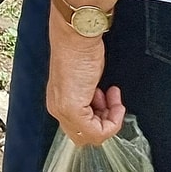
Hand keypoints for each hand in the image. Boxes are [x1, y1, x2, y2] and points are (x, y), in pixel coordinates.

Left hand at [45, 23, 124, 147]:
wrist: (76, 35)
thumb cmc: (80, 50)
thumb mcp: (84, 79)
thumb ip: (87, 97)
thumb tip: (98, 109)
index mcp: (57, 102)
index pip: (79, 128)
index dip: (100, 117)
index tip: (106, 98)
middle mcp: (57, 109)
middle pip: (86, 135)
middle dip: (105, 121)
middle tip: (110, 100)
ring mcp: (64, 110)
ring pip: (92, 136)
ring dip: (110, 118)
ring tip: (110, 94)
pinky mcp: (73, 109)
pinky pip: (97, 132)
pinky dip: (113, 120)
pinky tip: (112, 96)